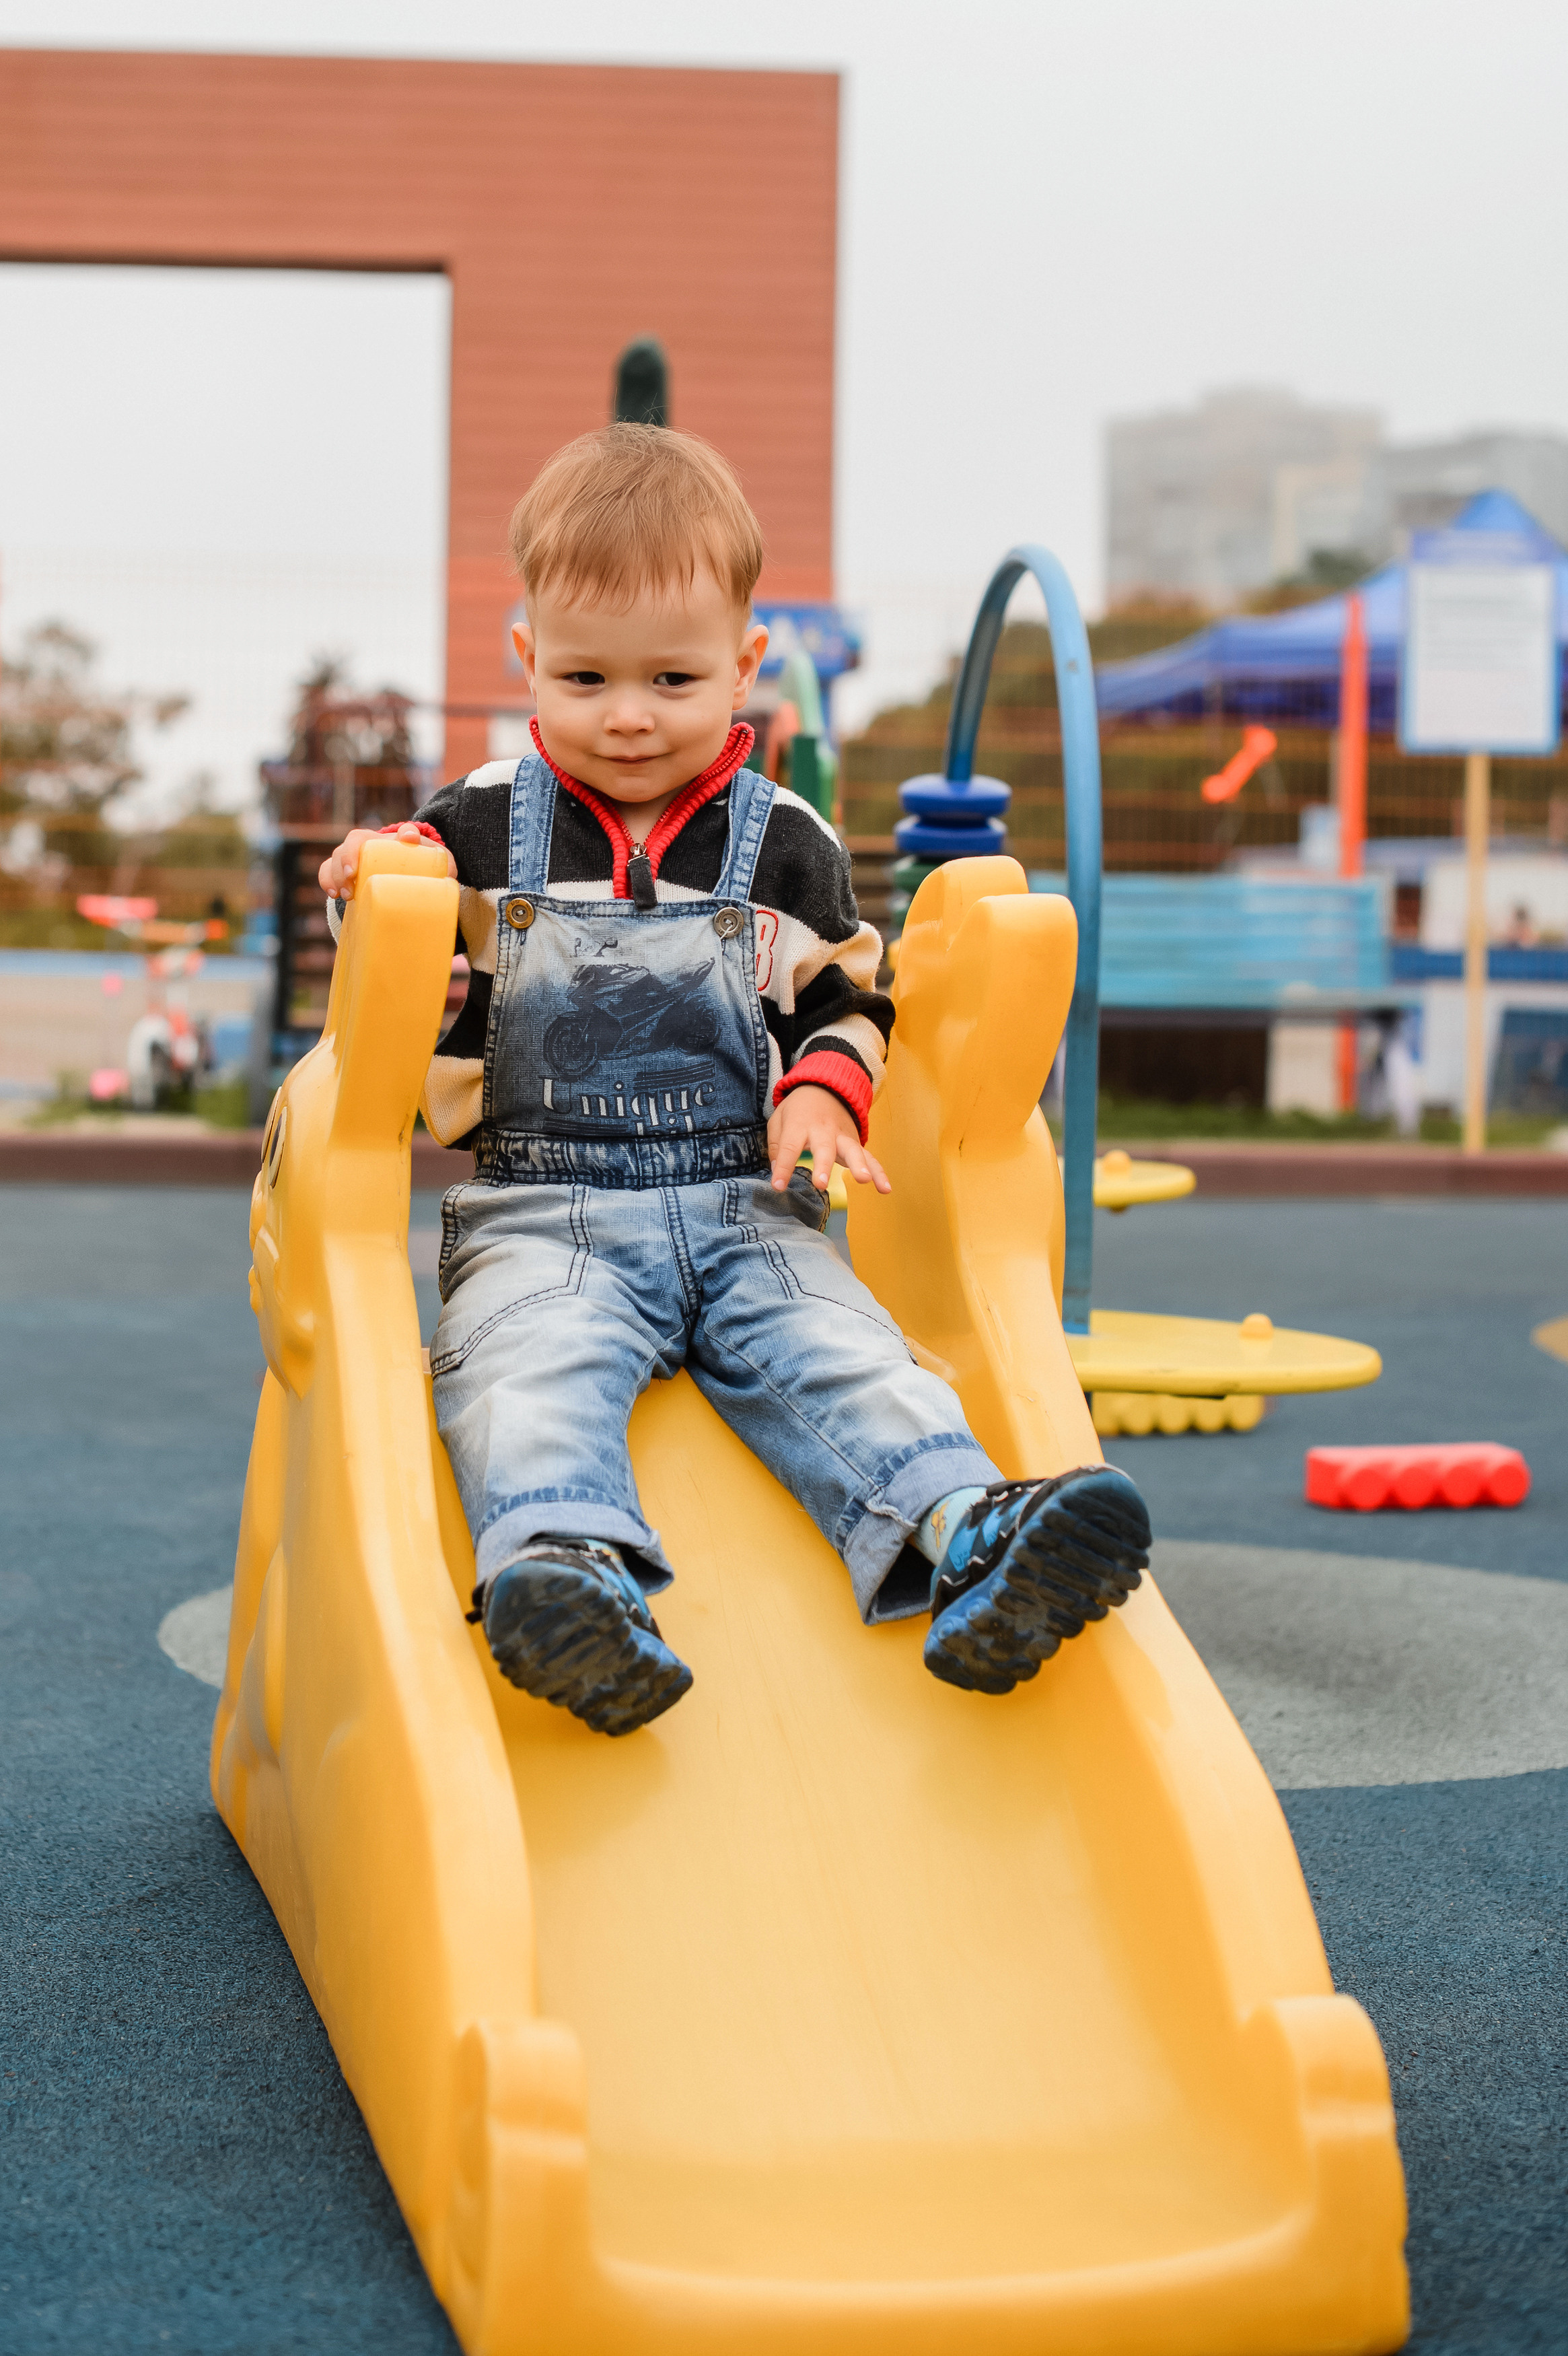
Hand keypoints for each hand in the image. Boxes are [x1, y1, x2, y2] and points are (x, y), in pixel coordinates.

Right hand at [318, 823, 455, 899]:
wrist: (398, 882)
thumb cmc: (417, 872)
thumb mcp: (434, 869)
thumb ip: (445, 867)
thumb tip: (449, 875)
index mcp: (399, 842)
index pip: (402, 832)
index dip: (406, 833)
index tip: (409, 839)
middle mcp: (372, 845)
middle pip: (356, 840)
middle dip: (350, 856)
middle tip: (353, 876)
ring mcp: (354, 857)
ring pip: (338, 855)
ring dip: (337, 873)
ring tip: (346, 894)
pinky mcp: (343, 873)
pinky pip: (327, 870)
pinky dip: (326, 879)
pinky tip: (332, 893)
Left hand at [767, 1083, 890, 1195]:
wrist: (825, 1088)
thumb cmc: (798, 1110)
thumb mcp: (778, 1120)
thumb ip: (776, 1146)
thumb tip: (777, 1172)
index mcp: (799, 1124)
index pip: (789, 1147)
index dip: (783, 1167)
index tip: (777, 1186)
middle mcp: (822, 1130)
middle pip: (823, 1148)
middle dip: (823, 1166)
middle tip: (821, 1184)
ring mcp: (842, 1136)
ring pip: (852, 1150)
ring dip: (859, 1165)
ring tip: (864, 1180)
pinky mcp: (856, 1142)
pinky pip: (870, 1157)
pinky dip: (879, 1172)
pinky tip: (885, 1189)